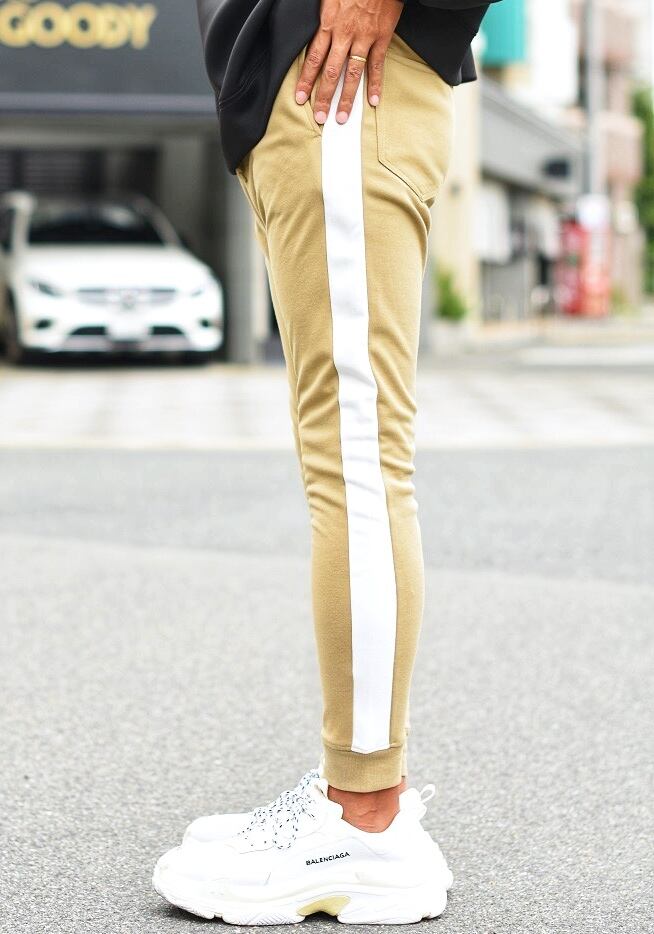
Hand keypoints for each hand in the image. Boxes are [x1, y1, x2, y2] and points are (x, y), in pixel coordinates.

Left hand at [295, 0, 403, 124]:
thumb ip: (321, 14)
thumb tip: (312, 28)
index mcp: (328, 22)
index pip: (313, 58)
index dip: (306, 80)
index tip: (300, 98)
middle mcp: (344, 34)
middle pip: (331, 72)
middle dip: (324, 97)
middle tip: (320, 117)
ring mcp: (364, 37)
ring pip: (352, 74)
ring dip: (346, 98)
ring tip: (342, 117)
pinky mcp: (381, 36)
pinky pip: (377, 65)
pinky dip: (375, 84)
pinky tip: (373, 101)